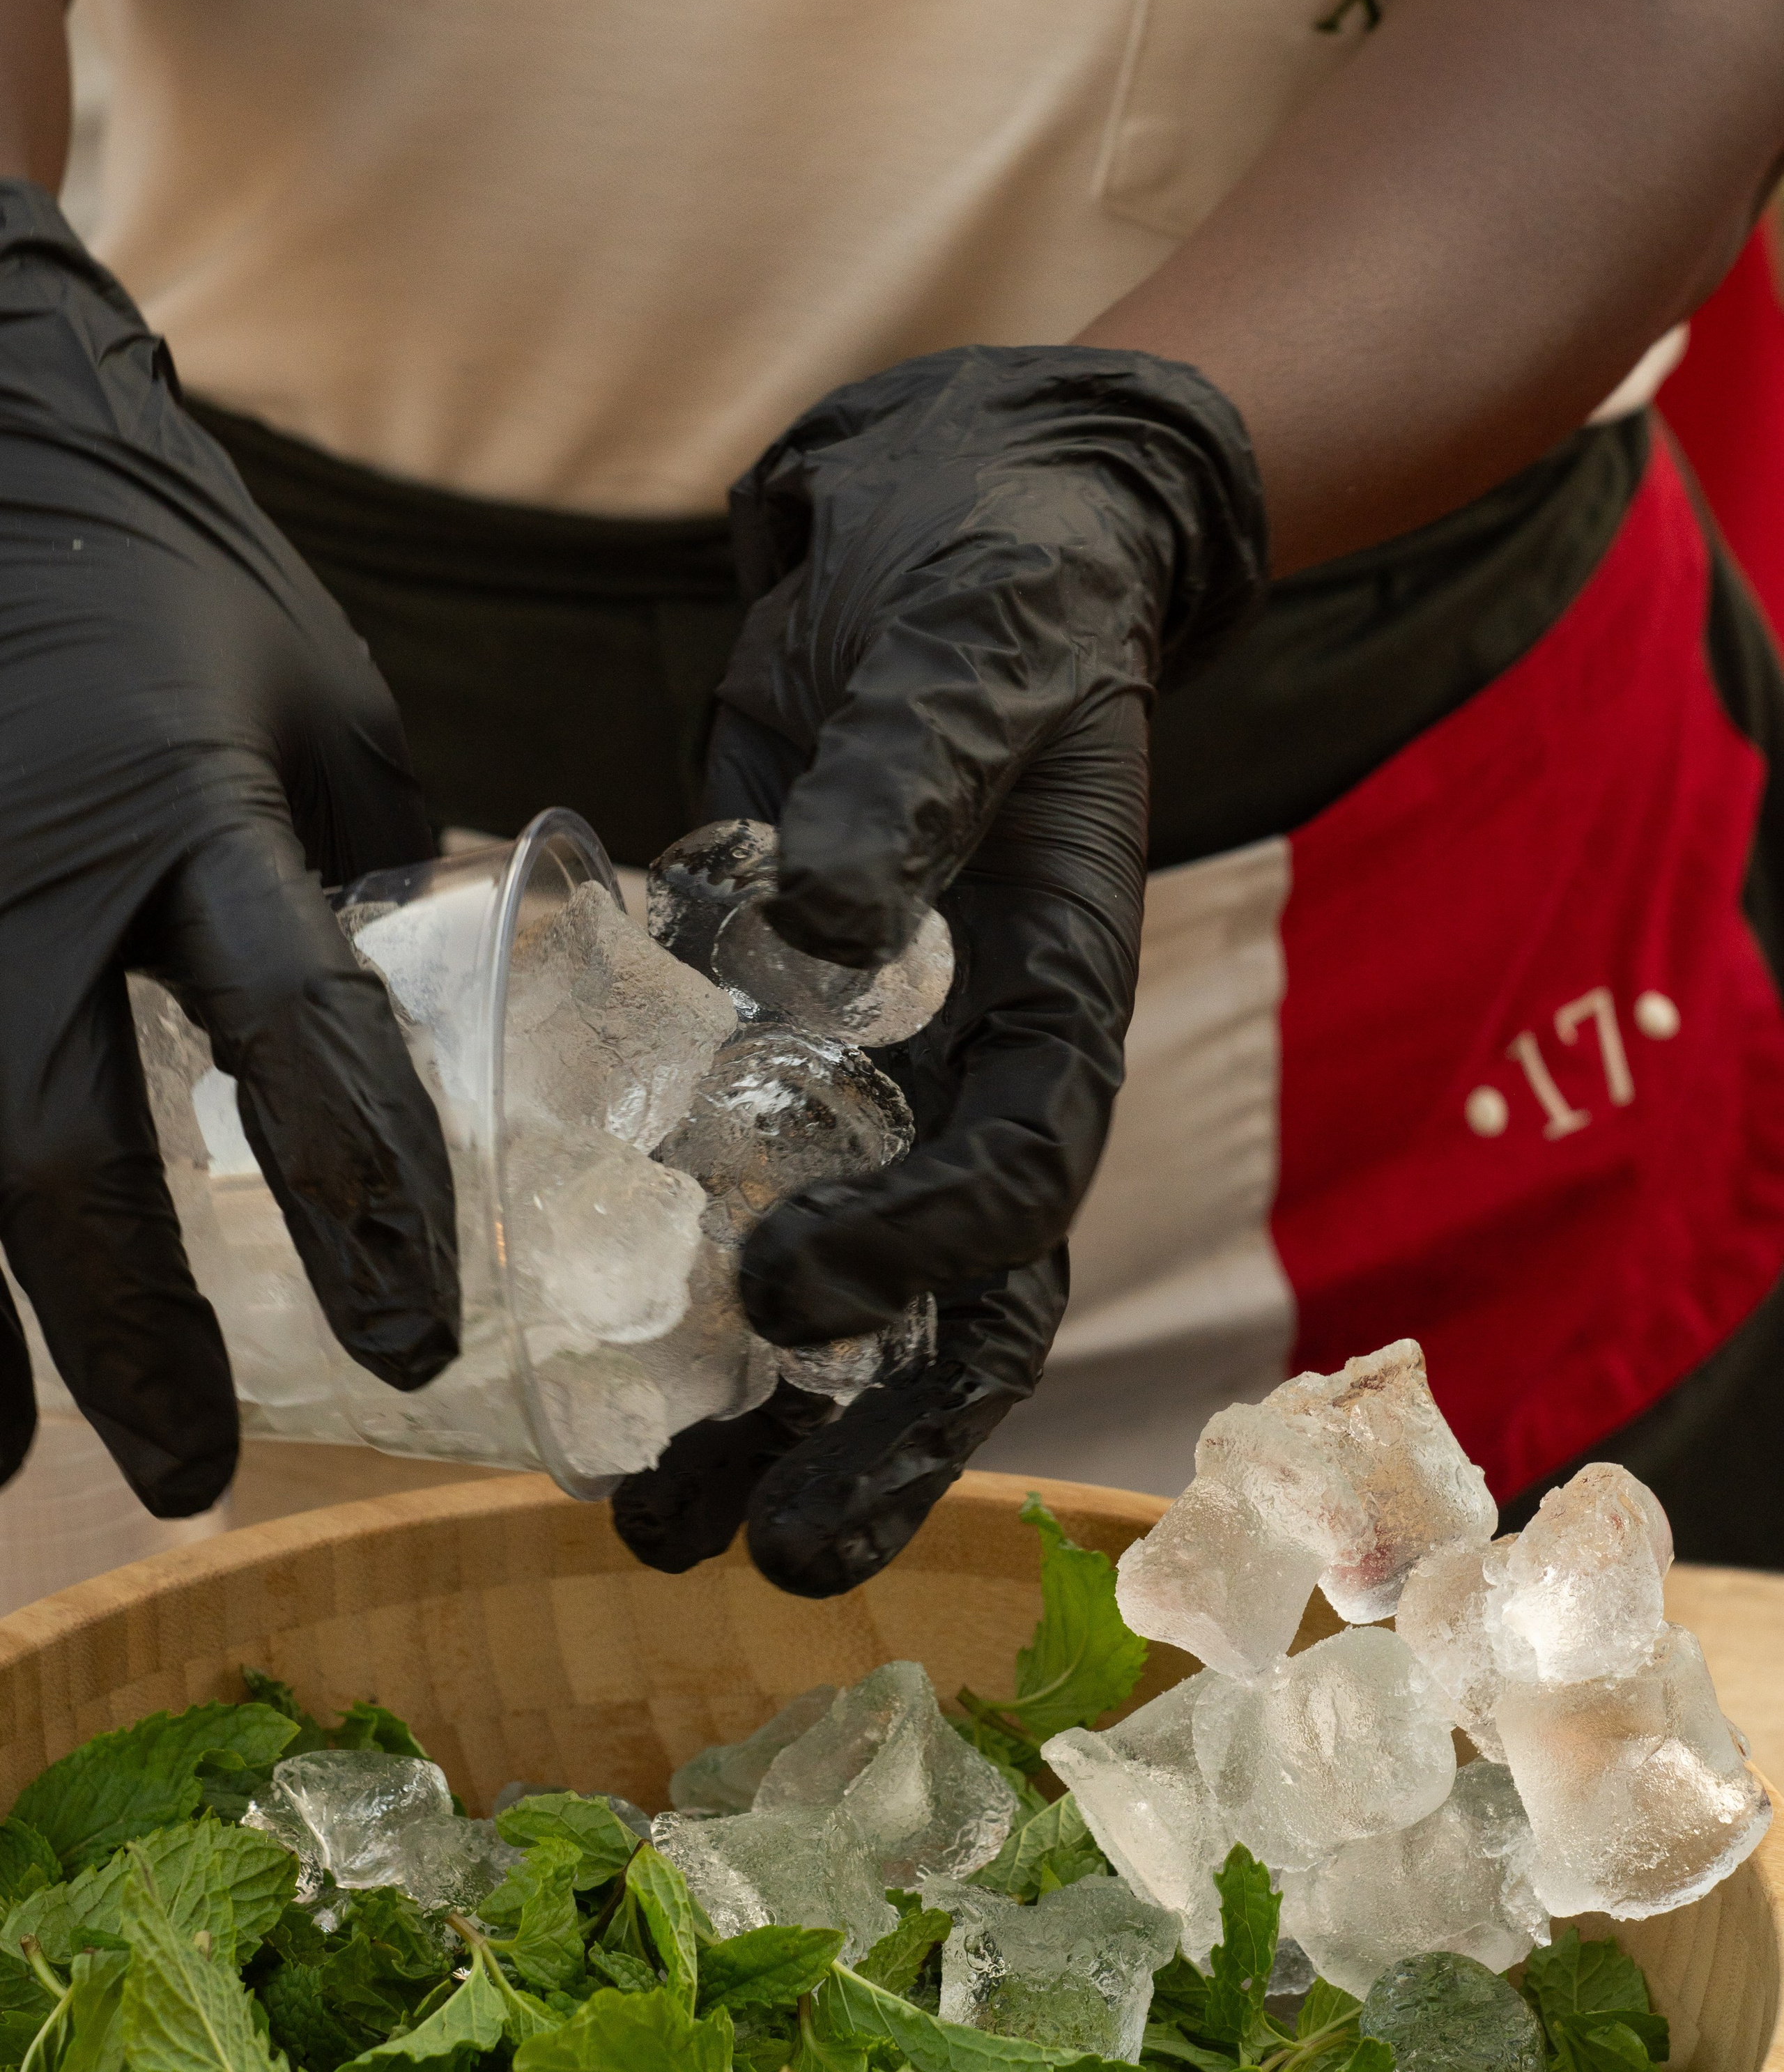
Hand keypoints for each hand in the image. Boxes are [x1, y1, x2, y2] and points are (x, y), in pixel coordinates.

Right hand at [0, 182, 457, 1514]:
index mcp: (189, 810)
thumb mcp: (307, 690)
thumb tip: (428, 978)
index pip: (299, 1040)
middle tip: (196, 1470)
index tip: (418, 1344)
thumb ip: (366, 844)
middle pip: (54, 1149)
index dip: (364, 1208)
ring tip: (0, 1464)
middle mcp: (24, 871)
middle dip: (129, 1334)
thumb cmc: (160, 567)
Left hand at [614, 343, 1264, 1594]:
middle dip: (875, 1439)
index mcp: (1061, 981)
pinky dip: (699, 1287)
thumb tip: (828, 918)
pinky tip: (603, 1365)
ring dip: (781, 1418)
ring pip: (872, 1290)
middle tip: (755, 1556)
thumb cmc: (998, 571)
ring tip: (656, 1523)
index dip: (922, 1248)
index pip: (1024, 1164)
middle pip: (968, 1300)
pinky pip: (769, 1186)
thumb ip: (913, 774)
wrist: (979, 515)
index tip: (786, 1290)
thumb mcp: (965, 647)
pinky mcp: (805, 1027)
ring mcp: (901, 1059)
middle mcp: (988, 1055)